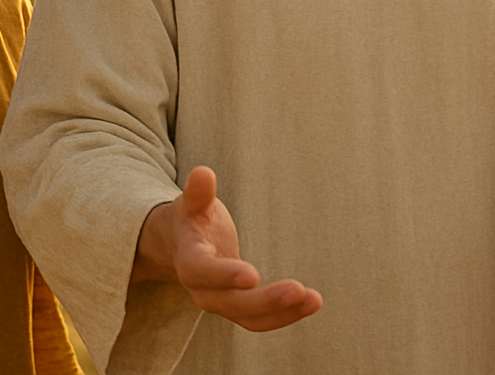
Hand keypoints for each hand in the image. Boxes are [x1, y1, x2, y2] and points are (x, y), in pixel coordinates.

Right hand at [132, 165, 322, 330]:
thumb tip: (202, 173)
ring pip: (249, 318)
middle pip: (231, 303)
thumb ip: (198, 192)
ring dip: (283, 312)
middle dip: (265, 300)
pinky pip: (261, 320)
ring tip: (314, 300)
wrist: (180, 245)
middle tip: (297, 290)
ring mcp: (220, 303)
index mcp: (189, 262)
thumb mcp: (191, 202)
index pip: (203, 273)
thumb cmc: (192, 219)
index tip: (252, 275)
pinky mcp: (237, 309)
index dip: (224, 275)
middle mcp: (202, 290)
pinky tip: (311, 303)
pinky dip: (286, 315)